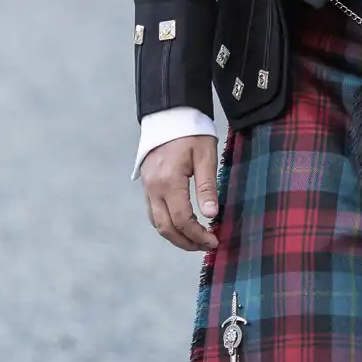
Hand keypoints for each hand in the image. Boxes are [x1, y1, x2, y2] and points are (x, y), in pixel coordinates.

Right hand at [141, 133, 219, 251]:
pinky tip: (183, 226)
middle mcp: (153, 188)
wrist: (170, 115)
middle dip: (186, 242)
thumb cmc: (192, 133)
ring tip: (197, 241)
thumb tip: (212, 215)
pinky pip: (154, 213)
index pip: (182, 219)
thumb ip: (208, 186)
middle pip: (166, 228)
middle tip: (207, 246)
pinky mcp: (147, 185)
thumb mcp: (206, 156)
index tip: (215, 240)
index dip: (198, 235)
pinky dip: (167, 225)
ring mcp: (147, 188)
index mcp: (169, 181)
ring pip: (157, 223)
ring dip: (176, 237)